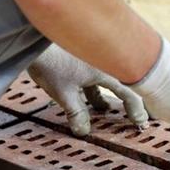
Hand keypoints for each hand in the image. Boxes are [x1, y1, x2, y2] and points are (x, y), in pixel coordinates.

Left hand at [27, 44, 148, 136]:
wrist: (31, 37)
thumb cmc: (51, 62)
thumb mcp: (63, 93)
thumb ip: (76, 113)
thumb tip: (84, 132)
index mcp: (105, 69)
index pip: (129, 92)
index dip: (136, 109)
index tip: (139, 123)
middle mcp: (103, 62)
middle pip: (121, 85)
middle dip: (124, 102)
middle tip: (131, 117)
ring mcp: (91, 59)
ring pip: (105, 81)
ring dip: (104, 97)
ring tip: (104, 111)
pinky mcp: (78, 58)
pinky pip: (92, 77)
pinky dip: (92, 90)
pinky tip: (87, 100)